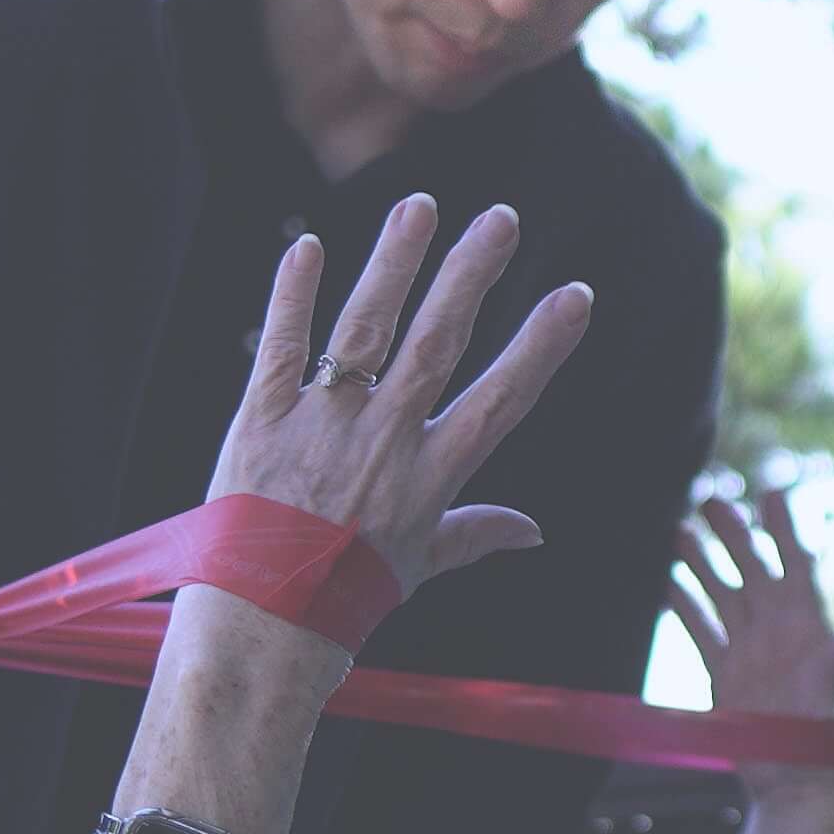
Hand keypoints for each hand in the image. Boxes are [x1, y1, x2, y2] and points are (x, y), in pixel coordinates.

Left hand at [209, 193, 596, 618]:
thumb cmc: (341, 605)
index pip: (500, 397)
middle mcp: (380, 440)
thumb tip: (534, 531)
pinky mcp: (261, 421)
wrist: (258, 629)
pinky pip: (281, 348)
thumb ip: (472, 535)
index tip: (576, 294)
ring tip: (421, 205)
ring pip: (365, 328)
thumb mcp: (416, 570)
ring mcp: (320, 425)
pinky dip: (292, 296)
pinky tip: (307, 246)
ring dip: (394, 262)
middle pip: (438, 343)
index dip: (541, 344)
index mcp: (428, 477)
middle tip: (502, 217)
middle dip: (472, 275)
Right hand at [671, 485, 833, 811]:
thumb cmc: (822, 742)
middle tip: (711, 499)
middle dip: (733, 534)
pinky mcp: (723, 672)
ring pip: (721, 593)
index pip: (794, 564)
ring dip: (701, 563)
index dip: (783, 529)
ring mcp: (748, 649)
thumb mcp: (832, 698)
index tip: (772, 492)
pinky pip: (700, 628)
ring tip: (677, 530)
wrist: (793, 782)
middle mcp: (777, 631)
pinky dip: (683, 605)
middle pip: (752, 569)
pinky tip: (664, 582)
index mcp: (807, 626)